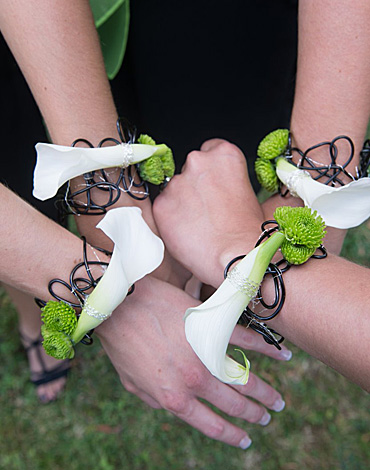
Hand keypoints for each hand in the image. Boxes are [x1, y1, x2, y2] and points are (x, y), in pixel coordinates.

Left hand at [97, 277, 289, 447]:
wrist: (123, 303)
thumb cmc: (122, 342)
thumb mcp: (132, 383)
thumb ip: (155, 400)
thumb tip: (171, 406)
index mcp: (174, 397)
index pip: (210, 425)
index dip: (231, 435)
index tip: (245, 440)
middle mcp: (195, 380)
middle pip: (234, 404)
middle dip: (254, 415)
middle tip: (267, 418)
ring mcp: (206, 353)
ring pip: (245, 379)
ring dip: (265, 393)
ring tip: (278, 401)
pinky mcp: (212, 326)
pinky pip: (246, 341)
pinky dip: (267, 349)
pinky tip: (281, 355)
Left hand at [154, 139, 264, 286]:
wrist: (236, 257)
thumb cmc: (249, 233)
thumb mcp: (252, 196)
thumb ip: (234, 183)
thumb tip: (228, 190)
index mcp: (224, 155)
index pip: (210, 149)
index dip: (211, 171)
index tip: (213, 184)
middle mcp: (197, 162)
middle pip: (190, 169)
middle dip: (195, 186)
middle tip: (207, 210)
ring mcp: (176, 183)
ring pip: (174, 189)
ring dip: (182, 203)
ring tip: (198, 226)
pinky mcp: (161, 205)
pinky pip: (164, 208)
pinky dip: (171, 219)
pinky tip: (187, 233)